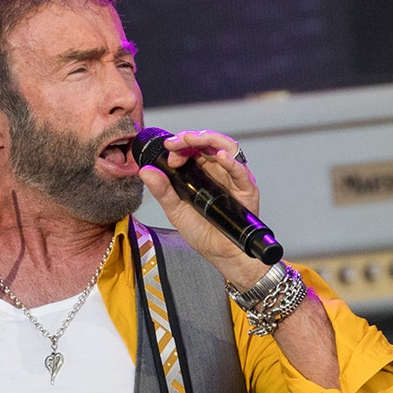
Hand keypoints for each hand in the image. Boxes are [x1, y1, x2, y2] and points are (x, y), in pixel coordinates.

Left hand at [138, 129, 267, 283]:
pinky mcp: (246, 189)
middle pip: (208, 142)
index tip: (169, 151)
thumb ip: (162, 191)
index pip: (192, 148)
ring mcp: (233, 178)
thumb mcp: (176, 210)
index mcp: (202, 173)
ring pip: (227, 148)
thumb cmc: (203, 232)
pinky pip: (241, 171)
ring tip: (194, 139)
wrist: (221, 254)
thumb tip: (146, 171)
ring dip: (210, 139)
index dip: (180, 145)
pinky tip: (220, 156)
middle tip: (176, 142)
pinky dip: (231, 162)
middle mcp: (218, 171)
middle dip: (191, 138)